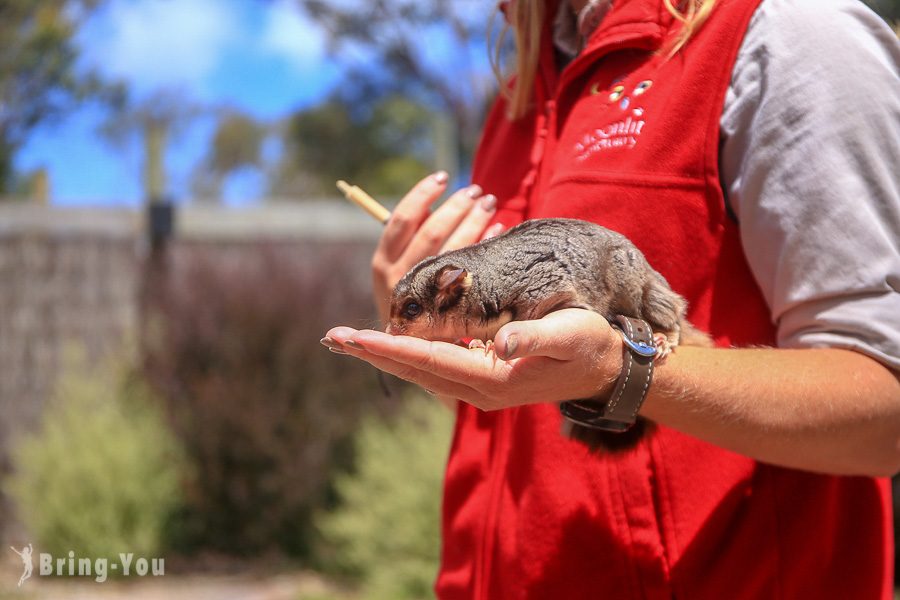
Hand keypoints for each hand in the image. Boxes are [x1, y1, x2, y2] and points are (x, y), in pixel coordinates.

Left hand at [323, 309, 622, 410]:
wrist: (606, 369)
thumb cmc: (590, 345)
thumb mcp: (568, 335)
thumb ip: (532, 339)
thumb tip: (497, 344)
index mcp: (492, 379)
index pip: (429, 360)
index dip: (389, 347)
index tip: (353, 337)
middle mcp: (478, 388)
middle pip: (413, 368)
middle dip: (372, 353)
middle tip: (331, 337)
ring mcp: (479, 385)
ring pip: (420, 369)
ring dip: (383, 355)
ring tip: (348, 340)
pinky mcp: (483, 376)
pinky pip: (435, 366)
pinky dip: (407, 354)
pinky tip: (389, 342)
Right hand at [371, 171, 501, 322]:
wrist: (414, 350)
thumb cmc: (412, 300)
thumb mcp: (400, 271)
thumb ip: (413, 240)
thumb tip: (436, 198)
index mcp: (382, 263)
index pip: (401, 220)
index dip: (422, 195)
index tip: (443, 177)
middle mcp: (399, 280)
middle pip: (431, 233)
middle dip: (456, 208)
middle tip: (477, 191)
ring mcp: (422, 298)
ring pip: (453, 251)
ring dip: (474, 222)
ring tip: (490, 203)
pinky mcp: (447, 312)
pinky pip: (471, 273)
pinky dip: (486, 246)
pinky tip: (499, 231)